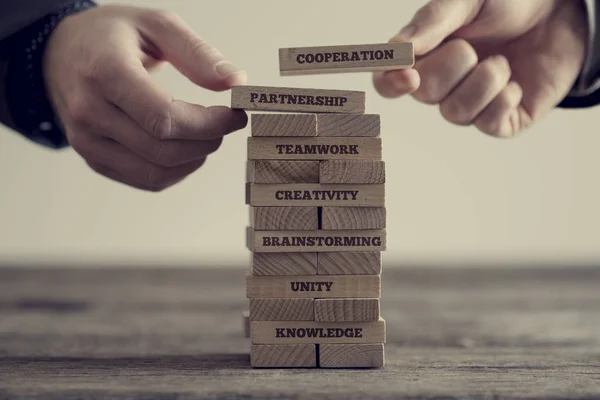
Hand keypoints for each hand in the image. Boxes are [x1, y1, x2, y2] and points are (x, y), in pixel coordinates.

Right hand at [43, 5, 247, 190]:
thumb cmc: (108, 36)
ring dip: (195, 159)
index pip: (164, 118)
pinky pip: (146, 180)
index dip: (208, 124)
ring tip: (206, 133)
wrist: (60, 53)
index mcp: (105, 72)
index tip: (234, 115)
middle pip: (163, 150)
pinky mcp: (95, 159)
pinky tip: (186, 147)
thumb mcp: (154, 24)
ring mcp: (88, 141)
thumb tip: (235, 82)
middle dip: (208, 141)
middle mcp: (90, 112)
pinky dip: (177, 170)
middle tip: (226, 123)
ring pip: (157, 173)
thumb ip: (196, 53)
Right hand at [373, 0, 587, 137]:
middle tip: (471, 47)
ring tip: (502, 61)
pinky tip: (515, 81)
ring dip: (483, 82)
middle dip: (450, 67)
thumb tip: (400, 49)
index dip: (391, 83)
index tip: (407, 75)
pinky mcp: (501, 119)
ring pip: (455, 113)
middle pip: (424, 93)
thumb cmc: (508, 2)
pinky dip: (503, 99)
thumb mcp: (468, 0)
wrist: (560, 11)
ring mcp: (471, 103)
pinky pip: (489, 124)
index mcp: (424, 54)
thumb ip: (433, 22)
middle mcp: (442, 83)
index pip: (388, 80)